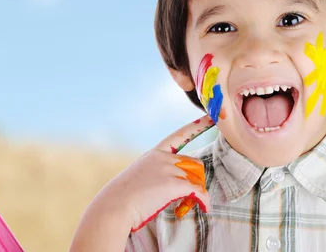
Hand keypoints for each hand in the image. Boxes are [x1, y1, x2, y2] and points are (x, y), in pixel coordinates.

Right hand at [97, 115, 213, 232]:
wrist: (115, 206)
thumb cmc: (123, 197)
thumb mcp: (138, 177)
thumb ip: (154, 174)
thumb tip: (169, 186)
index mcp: (154, 153)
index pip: (178, 136)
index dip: (196, 127)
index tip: (210, 118)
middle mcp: (162, 158)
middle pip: (193, 163)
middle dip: (196, 179)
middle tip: (191, 196)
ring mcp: (168, 169)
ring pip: (196, 178)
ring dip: (198, 192)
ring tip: (192, 205)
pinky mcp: (173, 184)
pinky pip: (197, 191)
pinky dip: (204, 200)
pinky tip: (204, 207)